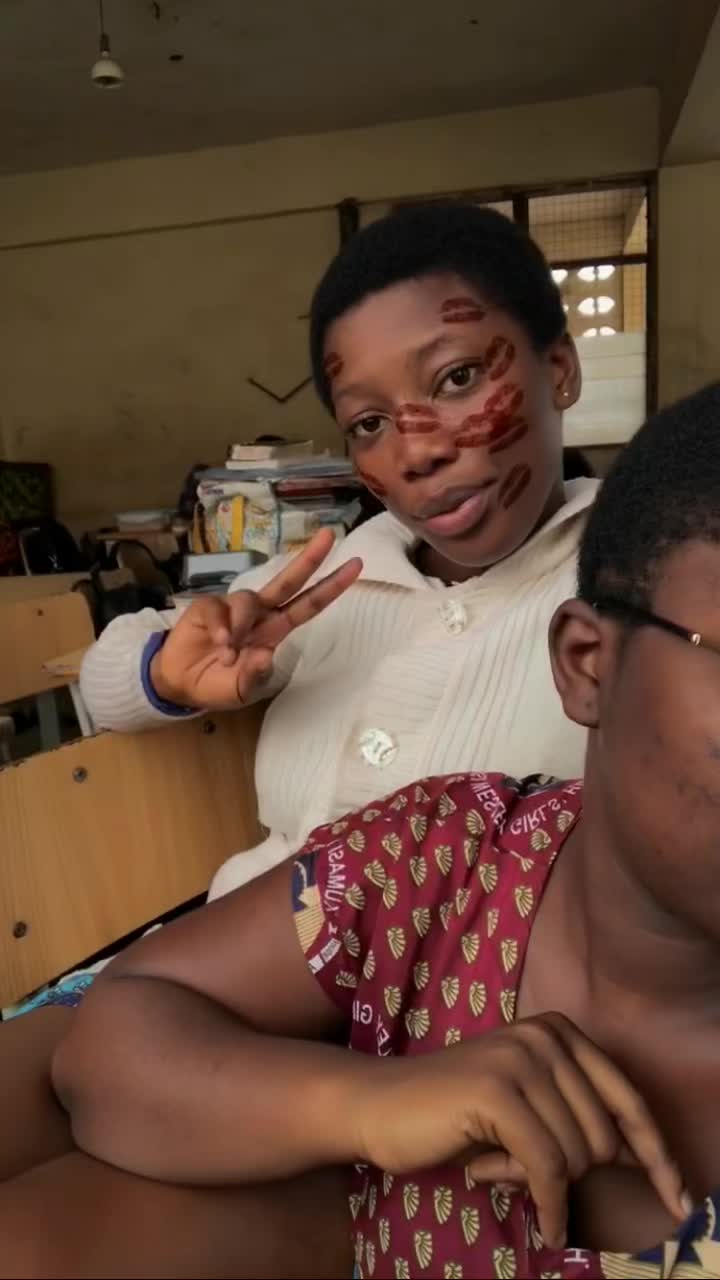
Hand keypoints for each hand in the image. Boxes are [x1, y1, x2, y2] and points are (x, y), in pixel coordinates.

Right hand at [151, 529, 361, 709]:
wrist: (180, 684)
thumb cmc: (218, 683)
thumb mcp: (242, 690)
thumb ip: (255, 676)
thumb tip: (266, 654)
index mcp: (276, 630)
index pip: (309, 605)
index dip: (332, 587)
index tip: (356, 565)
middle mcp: (260, 613)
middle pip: (288, 581)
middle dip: (310, 559)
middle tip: (331, 536)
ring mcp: (233, 608)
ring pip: (249, 600)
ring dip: (241, 626)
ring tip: (227, 654)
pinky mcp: (207, 607)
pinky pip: (218, 609)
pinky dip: (220, 628)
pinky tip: (217, 644)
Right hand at [356, 1013, 687, 1249]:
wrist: (378, 1106)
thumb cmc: (453, 1116)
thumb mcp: (528, 1113)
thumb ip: (579, 1122)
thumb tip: (644, 1156)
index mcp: (558, 1032)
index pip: (628, 1099)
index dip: (657, 1153)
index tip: (680, 1199)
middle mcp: (545, 1035)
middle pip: (603, 1136)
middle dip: (570, 1174)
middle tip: (517, 1170)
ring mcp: (521, 1057)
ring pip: (577, 1155)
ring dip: (543, 1184)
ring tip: (497, 1167)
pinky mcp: (497, 1089)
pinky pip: (549, 1168)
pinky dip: (550, 1206)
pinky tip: (542, 1225)